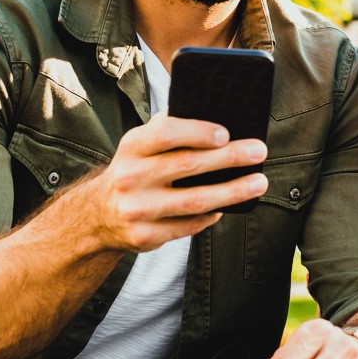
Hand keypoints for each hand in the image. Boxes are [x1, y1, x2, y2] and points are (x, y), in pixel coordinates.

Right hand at [75, 114, 268, 253]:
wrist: (99, 214)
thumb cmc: (134, 170)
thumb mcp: (140, 145)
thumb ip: (169, 131)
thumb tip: (218, 123)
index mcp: (132, 147)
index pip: (165, 133)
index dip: (197, 132)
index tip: (226, 133)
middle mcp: (131, 177)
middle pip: (188, 165)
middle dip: (229, 158)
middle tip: (258, 151)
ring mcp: (138, 209)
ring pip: (195, 200)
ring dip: (233, 191)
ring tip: (258, 182)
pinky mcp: (146, 235)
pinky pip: (189, 225)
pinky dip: (212, 215)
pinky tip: (227, 206)